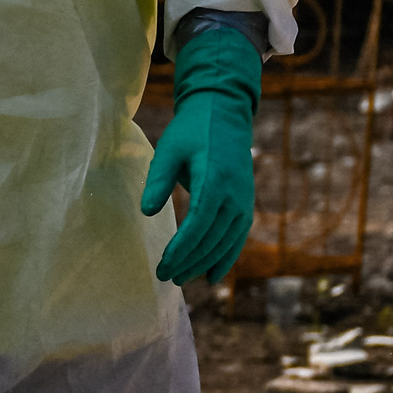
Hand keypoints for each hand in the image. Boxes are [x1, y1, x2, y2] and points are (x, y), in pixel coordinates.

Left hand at [144, 13, 264, 286]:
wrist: (224, 114)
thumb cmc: (191, 131)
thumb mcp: (169, 150)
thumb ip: (158, 180)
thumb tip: (148, 212)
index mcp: (215, 179)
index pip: (199, 223)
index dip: (182, 248)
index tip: (164, 265)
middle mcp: (234, 195)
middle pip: (212, 238)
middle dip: (189, 261)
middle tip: (164, 276)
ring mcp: (243, 201)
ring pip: (226, 242)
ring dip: (204, 263)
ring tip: (181, 279)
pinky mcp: (245, 204)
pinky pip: (237, 238)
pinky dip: (226, 258)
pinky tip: (212, 276)